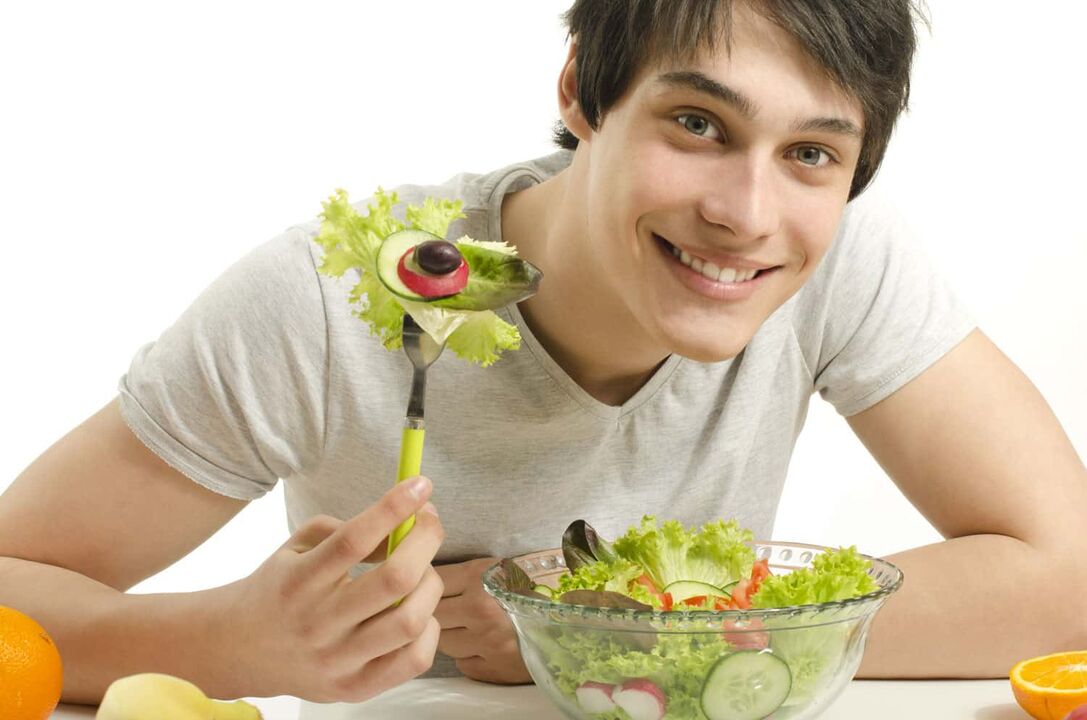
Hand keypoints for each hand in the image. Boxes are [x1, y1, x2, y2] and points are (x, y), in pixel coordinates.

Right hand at [220, 475, 444, 701]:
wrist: (239, 650)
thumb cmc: (280, 588)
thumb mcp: (296, 546)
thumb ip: (345, 529)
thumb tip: (404, 524)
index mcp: (299, 581)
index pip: (353, 540)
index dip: (394, 508)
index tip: (419, 485)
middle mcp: (318, 623)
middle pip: (395, 580)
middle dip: (426, 540)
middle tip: (429, 523)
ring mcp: (338, 661)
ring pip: (411, 620)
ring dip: (431, 584)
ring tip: (423, 571)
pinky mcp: (354, 688)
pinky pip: (414, 660)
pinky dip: (430, 628)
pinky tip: (418, 611)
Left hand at [434, 557, 531, 683]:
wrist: (570, 623)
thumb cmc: (535, 592)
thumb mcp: (501, 568)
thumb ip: (465, 573)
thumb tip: (425, 574)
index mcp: (482, 577)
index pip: (433, 580)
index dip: (430, 584)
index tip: (433, 587)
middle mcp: (480, 609)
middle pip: (432, 614)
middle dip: (439, 612)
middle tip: (453, 609)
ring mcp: (485, 643)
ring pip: (443, 642)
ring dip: (452, 635)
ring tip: (472, 627)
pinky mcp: (492, 669)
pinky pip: (462, 663)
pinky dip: (468, 655)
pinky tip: (485, 645)